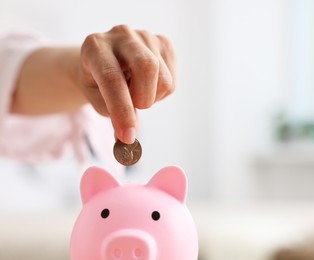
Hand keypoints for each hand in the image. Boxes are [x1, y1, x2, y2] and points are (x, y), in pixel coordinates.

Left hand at [78, 25, 175, 143]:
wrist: (105, 60)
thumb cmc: (98, 82)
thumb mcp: (96, 99)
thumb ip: (112, 115)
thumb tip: (129, 136)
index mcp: (95, 46)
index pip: (112, 78)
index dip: (122, 110)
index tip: (127, 135)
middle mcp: (121, 34)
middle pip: (147, 67)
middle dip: (144, 98)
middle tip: (136, 108)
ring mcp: (145, 36)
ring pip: (164, 78)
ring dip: (153, 98)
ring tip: (138, 93)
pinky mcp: (164, 43)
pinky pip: (173, 79)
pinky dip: (162, 92)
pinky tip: (148, 85)